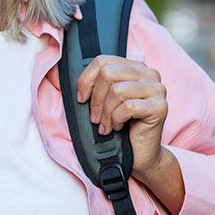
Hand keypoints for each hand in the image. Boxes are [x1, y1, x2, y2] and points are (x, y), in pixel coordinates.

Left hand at [77, 55, 167, 177]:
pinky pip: (128, 107)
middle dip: (95, 100)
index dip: (86, 80)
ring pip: (117, 91)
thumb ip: (83, 84)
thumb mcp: (99, 101)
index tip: (82, 99)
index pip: (102, 61)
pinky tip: (118, 128)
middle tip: (95, 118)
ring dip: (105, 113)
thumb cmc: (118, 125)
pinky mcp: (161, 106)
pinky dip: (116, 120)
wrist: (139, 153)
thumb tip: (53, 72)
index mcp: (134, 66)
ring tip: (106, 125)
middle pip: (108, 74)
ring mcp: (158, 89)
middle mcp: (149, 73)